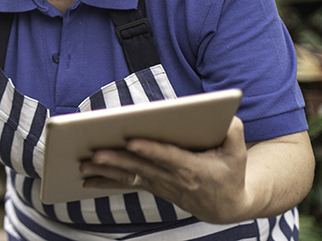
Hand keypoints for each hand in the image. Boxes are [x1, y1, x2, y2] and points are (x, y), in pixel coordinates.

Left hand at [79, 116, 250, 222]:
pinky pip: (128, 184)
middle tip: (95, 153)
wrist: (226, 206)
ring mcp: (161, 185)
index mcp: (192, 169)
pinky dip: (107, 182)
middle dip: (118, 160)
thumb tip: (228, 116)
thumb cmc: (230, 174)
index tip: (132, 142)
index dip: (150, 150)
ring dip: (105, 172)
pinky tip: (87, 180)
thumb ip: (234, 134)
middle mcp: (173, 179)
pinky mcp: (153, 187)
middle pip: (142, 167)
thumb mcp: (238, 155)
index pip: (168, 157)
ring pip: (130, 177)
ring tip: (83, 166)